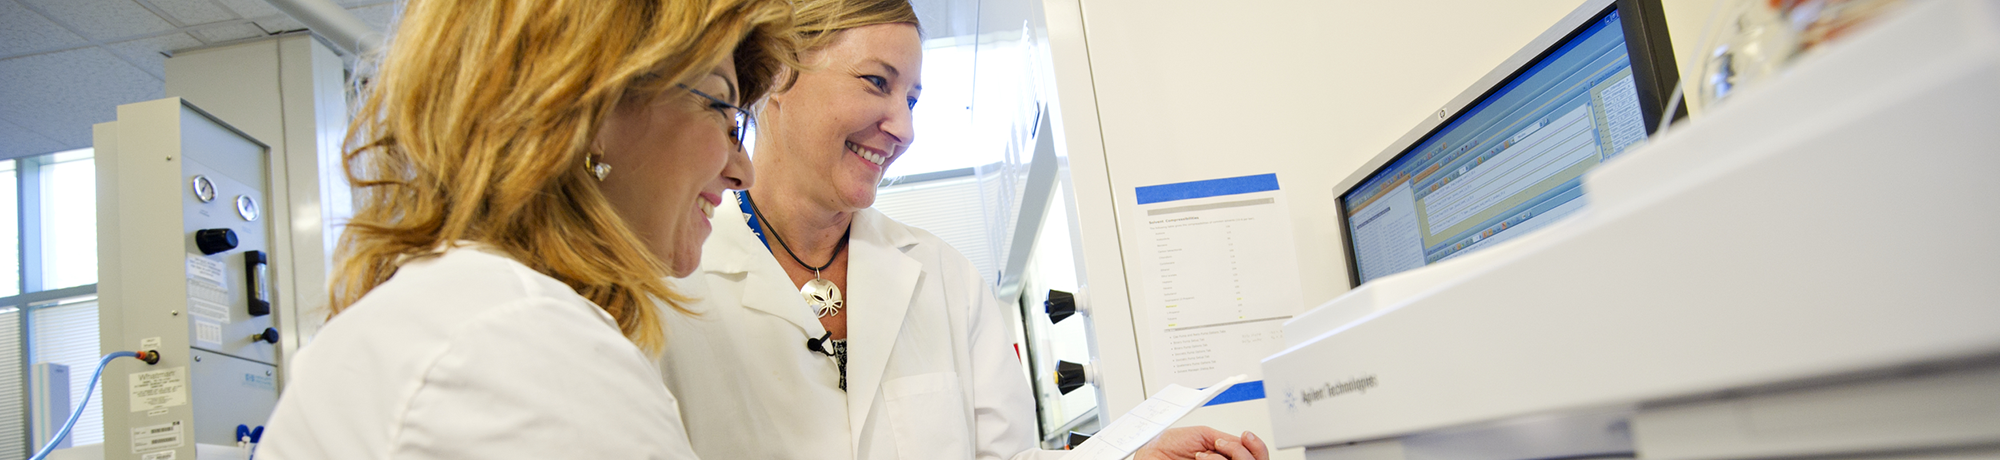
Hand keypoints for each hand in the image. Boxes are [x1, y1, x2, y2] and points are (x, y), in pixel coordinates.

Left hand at [1133, 426, 1270, 459]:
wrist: (1150, 454)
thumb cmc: (1168, 446)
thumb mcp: (1203, 436)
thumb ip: (1227, 440)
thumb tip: (1245, 441)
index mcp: (1226, 456)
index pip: (1256, 455)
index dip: (1257, 446)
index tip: (1247, 436)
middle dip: (1241, 451)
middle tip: (1221, 444)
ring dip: (1222, 457)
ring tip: (1202, 455)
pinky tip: (1199, 459)